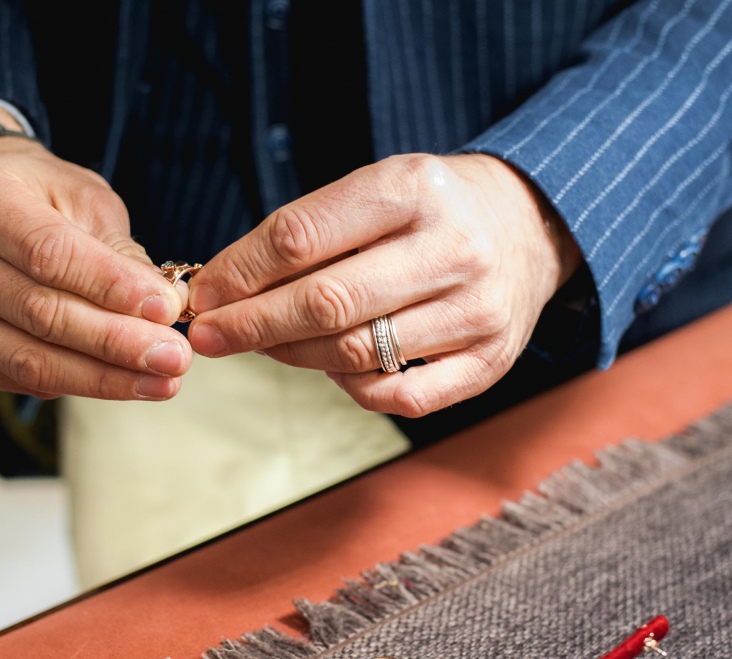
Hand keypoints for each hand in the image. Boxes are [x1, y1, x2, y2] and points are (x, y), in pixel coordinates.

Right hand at [0, 103, 189, 399]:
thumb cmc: (45, 198)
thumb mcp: (87, 201)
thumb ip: (120, 252)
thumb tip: (165, 306)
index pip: (48, 253)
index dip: (110, 286)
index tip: (167, 310)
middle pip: (40, 314)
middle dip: (117, 342)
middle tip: (175, 358)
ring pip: (30, 359)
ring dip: (105, 377)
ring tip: (163, 381)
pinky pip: (21, 380)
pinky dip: (77, 385)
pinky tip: (123, 382)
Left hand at [185, 153, 581, 416]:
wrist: (529, 225)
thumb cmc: (429, 210)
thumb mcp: (376, 189)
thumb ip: (307, 234)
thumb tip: (223, 290)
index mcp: (413, 189)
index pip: (301, 237)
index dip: (239, 272)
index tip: (202, 294)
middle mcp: (453, 248)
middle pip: (325, 302)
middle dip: (251, 324)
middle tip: (210, 336)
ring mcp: (477, 310)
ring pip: (354, 353)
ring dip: (292, 355)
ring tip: (267, 343)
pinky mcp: (490, 362)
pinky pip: (397, 397)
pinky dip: (350, 388)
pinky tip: (334, 366)